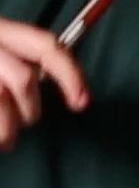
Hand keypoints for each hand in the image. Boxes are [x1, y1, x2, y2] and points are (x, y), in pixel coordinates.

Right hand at [0, 17, 88, 149]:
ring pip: (0, 103)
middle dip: (30, 110)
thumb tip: (68, 92)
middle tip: (24, 123)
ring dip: (6, 131)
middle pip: (22, 77)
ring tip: (4, 141)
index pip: (46, 45)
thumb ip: (20, 64)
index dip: (70, 74)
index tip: (81, 102)